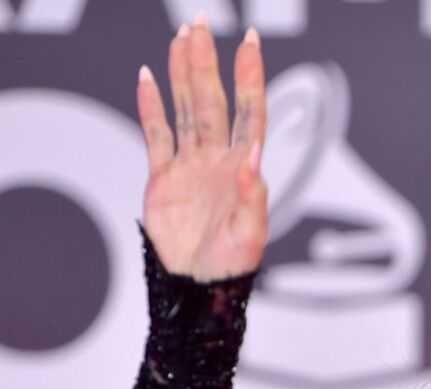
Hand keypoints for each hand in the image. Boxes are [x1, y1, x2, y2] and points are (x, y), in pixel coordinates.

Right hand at [136, 11, 266, 281]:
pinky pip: (156, 134)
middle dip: (208, 62)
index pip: (250, 112)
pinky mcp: (163, 177)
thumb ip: (252, 195)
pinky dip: (151, 107)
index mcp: (243, 169)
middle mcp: (218, 159)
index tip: (250, 44)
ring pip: (187, 108)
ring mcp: (190, 165)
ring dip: (183, 74)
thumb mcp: (250, 234)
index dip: (250, 78)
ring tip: (180, 39)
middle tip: (201, 24)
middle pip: (213, 100)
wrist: (196, 287)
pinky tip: (146, 78)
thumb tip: (252, 157)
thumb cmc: (230, 266)